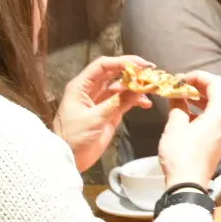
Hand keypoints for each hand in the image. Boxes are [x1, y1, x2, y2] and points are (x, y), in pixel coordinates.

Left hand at [53, 55, 152, 171]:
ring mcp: (101, 101)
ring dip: (136, 87)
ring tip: (151, 89)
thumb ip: (117, 103)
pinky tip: (146, 103)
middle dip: (132, 72)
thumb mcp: (95, 119)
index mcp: (81, 86)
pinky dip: (135, 100)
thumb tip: (138, 89)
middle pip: (114, 73)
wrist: (69, 159)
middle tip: (151, 73)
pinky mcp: (109, 113)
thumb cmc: (74, 137)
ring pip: (121, 87)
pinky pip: (124, 101)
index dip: (123, 62)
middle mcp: (91, 90)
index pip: (103, 66)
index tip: (142, 65)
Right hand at [156, 72, 220, 189]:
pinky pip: (215, 119)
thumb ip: (178, 105)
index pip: (215, 82)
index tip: (180, 79)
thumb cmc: (181, 155)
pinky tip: (186, 114)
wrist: (188, 184)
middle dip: (199, 86)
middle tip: (179, 86)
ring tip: (181, 97)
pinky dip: (203, 111)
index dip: (198, 76)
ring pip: (217, 106)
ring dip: (200, 98)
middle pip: (218, 93)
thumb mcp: (175, 126)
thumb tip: (176, 94)